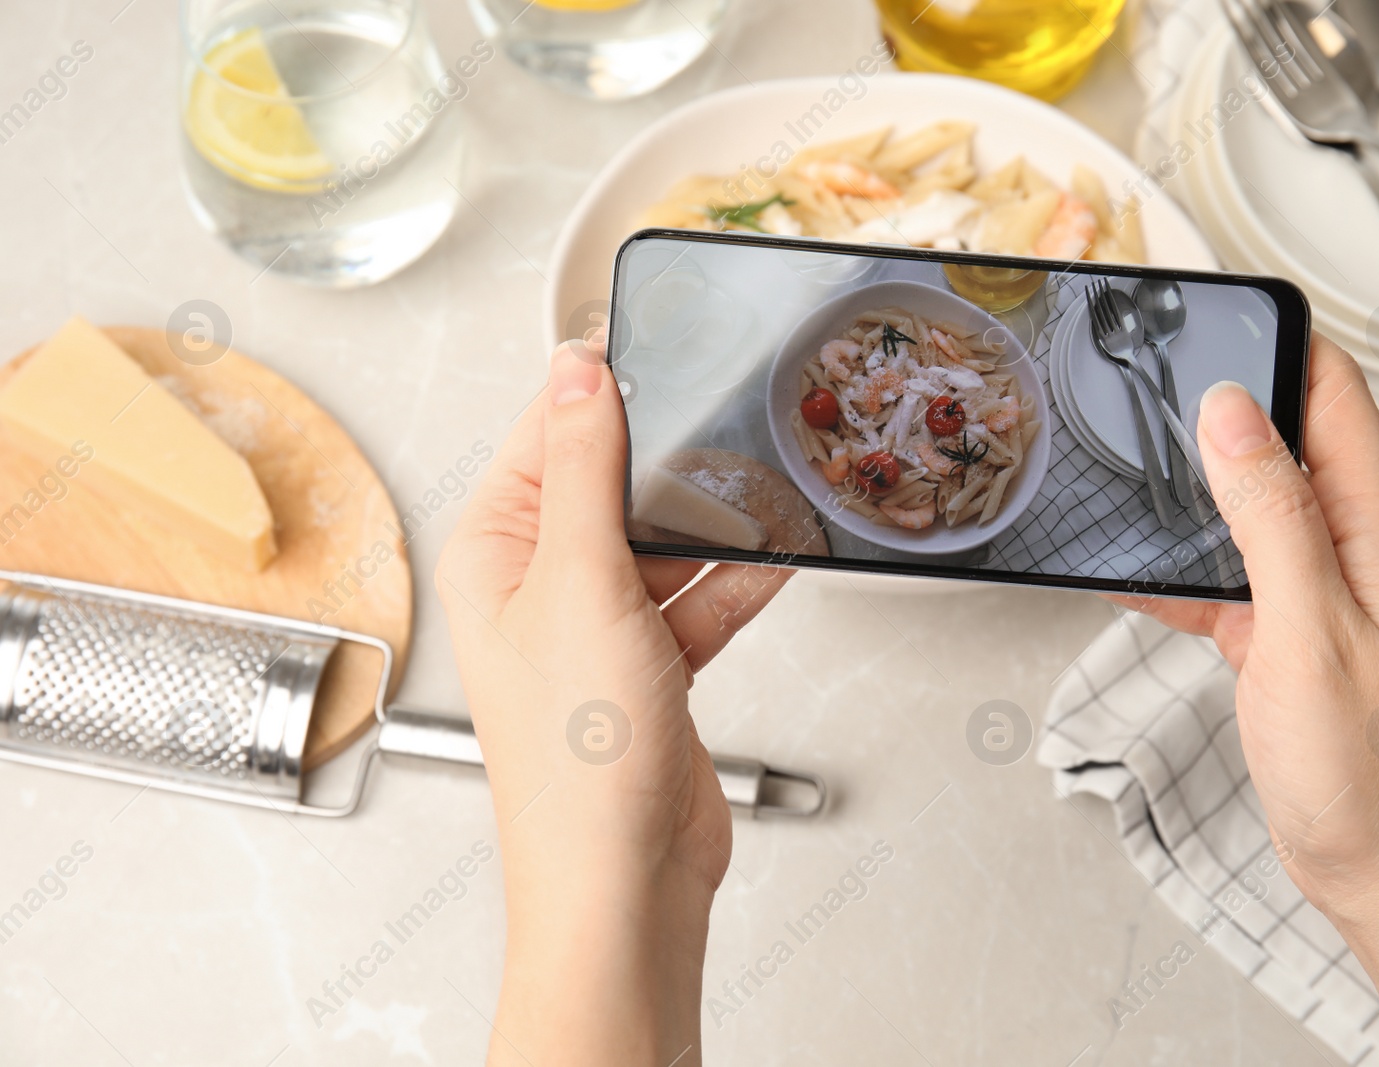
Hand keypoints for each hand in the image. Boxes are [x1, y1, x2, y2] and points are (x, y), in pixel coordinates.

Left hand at [435, 337, 790, 1066]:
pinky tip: (780, 556)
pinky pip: (700, 596)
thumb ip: (584, 471)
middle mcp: (540, 584)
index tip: (659, 342)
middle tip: (725, 422)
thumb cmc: (577, 762)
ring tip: (763, 492)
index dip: (600, 386)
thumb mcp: (581, 584)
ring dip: (712, 523)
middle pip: (611, 482)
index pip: (545, 434)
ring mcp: (599, 625)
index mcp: (496, 552)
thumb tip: (577, 371)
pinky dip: (738, 581)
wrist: (625, 880)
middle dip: (668, 459)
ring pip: (663, 539)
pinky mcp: (652, 664)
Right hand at [1116, 335, 1378, 1063]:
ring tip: (1130, 459)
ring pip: (1241, 504)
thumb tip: (1234, 416)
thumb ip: (1272, 517)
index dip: (1283, 343)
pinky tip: (1126, 569)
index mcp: (1375, 530)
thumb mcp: (1311, 628)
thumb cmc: (1370, 769)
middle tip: (1153, 373)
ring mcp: (1308, 589)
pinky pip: (1215, 574)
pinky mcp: (1273, 631)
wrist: (1375, 863)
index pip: (1337, 398)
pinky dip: (1170, 566)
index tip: (1221, 314)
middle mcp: (1346, 547)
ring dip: (1190, 482)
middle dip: (1223, 399)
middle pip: (1283, 439)